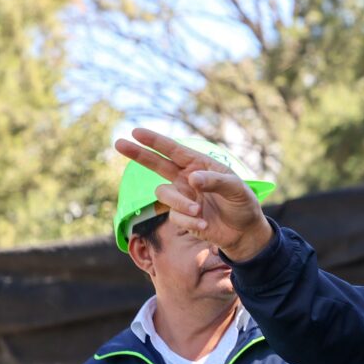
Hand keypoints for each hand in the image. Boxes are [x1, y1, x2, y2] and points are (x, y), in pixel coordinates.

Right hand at [115, 129, 273, 260]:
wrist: (244, 232)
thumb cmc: (242, 204)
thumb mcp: (236, 189)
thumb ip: (215, 181)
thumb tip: (192, 178)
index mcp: (200, 165)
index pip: (175, 150)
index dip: (155, 141)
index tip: (136, 132)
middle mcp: (187, 178)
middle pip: (156, 163)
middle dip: (138, 154)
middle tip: (118, 143)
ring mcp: (182, 197)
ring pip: (164, 194)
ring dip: (180, 203)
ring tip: (199, 211)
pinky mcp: (181, 216)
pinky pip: (175, 216)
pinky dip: (190, 220)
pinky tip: (205, 224)